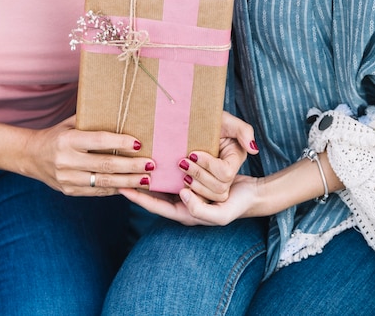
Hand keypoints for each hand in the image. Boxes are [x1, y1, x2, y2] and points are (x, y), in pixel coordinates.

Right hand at [24, 115, 154, 195]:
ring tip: (147, 178)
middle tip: (151, 163)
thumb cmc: (58, 134)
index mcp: (68, 140)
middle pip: (105, 165)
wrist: (31, 156)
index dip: (120, 143)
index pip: (99, 141)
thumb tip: (122, 111)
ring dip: (128, 181)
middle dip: (131, 166)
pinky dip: (116, 188)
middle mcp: (66, 161)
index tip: (138, 143)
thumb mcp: (71, 123)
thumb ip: (93, 120)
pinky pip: (97, 191)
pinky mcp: (70, 191)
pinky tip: (131, 186)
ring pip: (103, 182)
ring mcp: (67, 179)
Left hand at [119, 174, 259, 225]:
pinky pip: (172, 174)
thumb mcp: (220, 216)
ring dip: (153, 175)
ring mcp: (184, 191)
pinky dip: (164, 168)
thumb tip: (182, 196)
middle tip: (130, 171)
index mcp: (184, 213)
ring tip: (137, 163)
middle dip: (144, 185)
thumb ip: (201, 211)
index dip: (139, 198)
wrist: (251, 194)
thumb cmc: (236, 206)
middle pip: (156, 196)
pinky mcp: (190, 178)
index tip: (123, 187)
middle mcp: (181, 203)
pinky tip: (155, 158)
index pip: (155, 207)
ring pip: (163, 184)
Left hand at [176, 111, 257, 201]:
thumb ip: (243, 131)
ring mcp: (214, 183)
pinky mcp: (202, 188)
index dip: (209, 164)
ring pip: (209, 196)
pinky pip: (198, 200)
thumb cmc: (212, 121)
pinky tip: (175, 186)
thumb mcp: (227, 121)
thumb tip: (253, 149)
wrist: (199, 129)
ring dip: (192, 185)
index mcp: (234, 161)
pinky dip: (187, 195)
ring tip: (181, 168)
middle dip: (199, 175)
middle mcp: (227, 175)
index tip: (193, 153)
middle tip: (182, 162)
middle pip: (219, 188)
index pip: (226, 172)